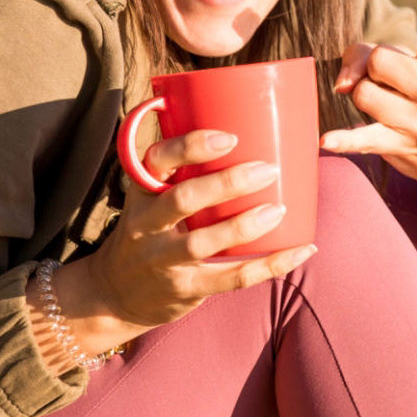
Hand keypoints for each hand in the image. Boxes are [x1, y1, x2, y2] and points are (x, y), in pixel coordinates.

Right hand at [80, 128, 316, 337]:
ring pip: (202, 242)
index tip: (230, 138)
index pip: (156, 161)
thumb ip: (185, 168)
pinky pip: (231, 278)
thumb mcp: (151, 197)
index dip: (190, 147)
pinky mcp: (184, 289)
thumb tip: (247, 121)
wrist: (113, 295)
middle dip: (228, 183)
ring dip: (245, 225)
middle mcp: (146, 224)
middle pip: (183, 199)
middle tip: (269, 170)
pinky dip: (270, 264)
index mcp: (143, 191)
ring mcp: (163, 260)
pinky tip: (302, 251)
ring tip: (280, 210)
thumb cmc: (152, 229)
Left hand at [320, 0, 416, 196]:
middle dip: (374, 68)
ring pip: (364, 94)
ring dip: (363, 96)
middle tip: (390, 81)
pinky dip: (344, 140)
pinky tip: (326, 140)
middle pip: (381, 61)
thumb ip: (373, 55)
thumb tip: (342, 84)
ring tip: (384, 104)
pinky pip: (364, 138)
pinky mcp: (401, 146)